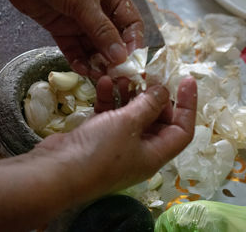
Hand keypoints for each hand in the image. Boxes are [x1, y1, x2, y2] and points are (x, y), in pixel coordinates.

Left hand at [0, 0, 143, 76]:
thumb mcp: (83, 1)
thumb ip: (101, 31)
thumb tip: (120, 57)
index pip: (131, 23)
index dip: (133, 43)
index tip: (131, 61)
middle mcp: (99, 9)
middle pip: (113, 40)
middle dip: (113, 57)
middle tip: (114, 75)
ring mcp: (80, 21)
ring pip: (93, 48)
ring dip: (96, 62)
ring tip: (97, 75)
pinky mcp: (62, 29)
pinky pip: (74, 49)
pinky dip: (78, 60)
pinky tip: (81, 69)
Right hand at [37, 77, 196, 200]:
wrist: (56, 171)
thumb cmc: (99, 151)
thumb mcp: (129, 124)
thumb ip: (149, 104)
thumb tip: (164, 90)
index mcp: (155, 154)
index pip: (183, 130)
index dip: (188, 105)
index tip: (187, 80)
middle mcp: (140, 151)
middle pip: (158, 120)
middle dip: (154, 96)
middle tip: (147, 75)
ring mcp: (118, 144)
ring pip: (132, 115)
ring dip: (129, 94)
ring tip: (123, 75)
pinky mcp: (99, 137)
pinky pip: (110, 116)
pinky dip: (109, 100)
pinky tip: (103, 83)